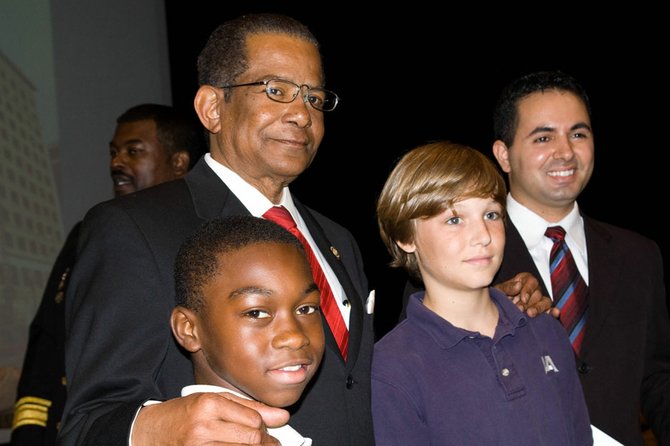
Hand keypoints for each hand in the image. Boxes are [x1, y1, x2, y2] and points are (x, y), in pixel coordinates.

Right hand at [132, 391, 289, 444]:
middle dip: (265, 444)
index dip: (265, 428)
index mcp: (209, 404)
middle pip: (251, 439)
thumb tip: (283, 416)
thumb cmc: (183, 414)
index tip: (268, 432)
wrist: (149, 432)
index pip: (253, 420)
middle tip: (270, 444)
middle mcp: (203, 426)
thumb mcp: (214, 401)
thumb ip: (249, 407)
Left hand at [494, 272, 559, 318]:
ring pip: (545, 302)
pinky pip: (550, 310)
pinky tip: (554, 313)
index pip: (532, 282)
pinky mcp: (542, 311)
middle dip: (529, 302)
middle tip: (520, 309)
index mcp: (524, 280)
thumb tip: (518, 286)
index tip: (523, 298)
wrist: (498, 309)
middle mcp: (534, 289)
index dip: (528, 290)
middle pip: (538, 293)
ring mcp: (539, 300)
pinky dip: (553, 312)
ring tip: (530, 314)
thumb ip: (508, 287)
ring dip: (539, 308)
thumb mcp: (499, 290)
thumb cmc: (499, 296)